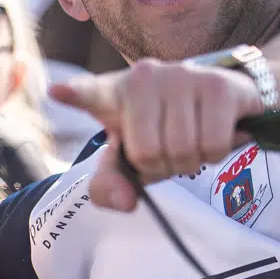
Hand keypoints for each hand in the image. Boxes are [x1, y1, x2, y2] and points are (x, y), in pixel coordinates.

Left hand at [52, 59, 260, 211]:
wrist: (222, 100)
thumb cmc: (164, 129)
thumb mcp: (129, 157)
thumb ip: (111, 185)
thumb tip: (126, 202)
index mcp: (112, 93)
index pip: (90, 94)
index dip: (75, 94)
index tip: (57, 93)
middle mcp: (143, 77)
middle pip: (148, 153)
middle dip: (163, 167)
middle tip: (169, 148)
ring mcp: (181, 76)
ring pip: (182, 150)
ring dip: (191, 161)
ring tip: (192, 139)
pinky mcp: (218, 85)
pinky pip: (213, 144)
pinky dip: (215, 154)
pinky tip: (216, 133)